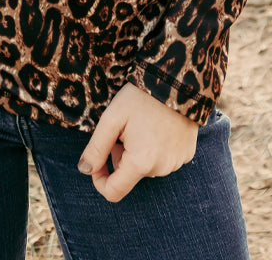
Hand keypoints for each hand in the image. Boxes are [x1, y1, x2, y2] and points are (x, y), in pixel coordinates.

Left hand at [77, 82, 198, 202]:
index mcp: (140, 162)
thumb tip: (84, 169)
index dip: (99, 179)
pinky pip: (164, 160)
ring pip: (147, 167)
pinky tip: (158, 126)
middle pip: (130, 174)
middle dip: (121, 156)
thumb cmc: (141, 97)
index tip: (97, 161)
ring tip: (142, 124)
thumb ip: (96, 147)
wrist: (176, 80)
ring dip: (138, 152)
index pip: (113, 192)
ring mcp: (176, 162)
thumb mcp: (112, 118)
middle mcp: (161, 169)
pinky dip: (156, 149)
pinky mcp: (187, 154)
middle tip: (124, 129)